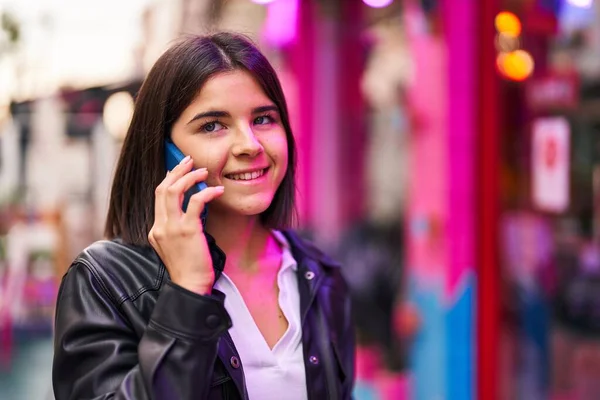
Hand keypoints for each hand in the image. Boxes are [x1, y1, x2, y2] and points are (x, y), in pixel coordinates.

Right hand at [148, 156, 223, 294]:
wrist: (190, 286)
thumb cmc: (189, 268)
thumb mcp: (176, 246)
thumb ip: (178, 228)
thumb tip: (191, 208)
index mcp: (155, 230)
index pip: (158, 197)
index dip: (169, 180)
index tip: (179, 169)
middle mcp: (159, 227)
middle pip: (162, 189)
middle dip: (176, 171)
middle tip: (190, 161)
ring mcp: (171, 228)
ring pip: (173, 191)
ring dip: (189, 177)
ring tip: (204, 171)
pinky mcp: (187, 231)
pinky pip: (195, 202)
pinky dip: (206, 192)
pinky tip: (218, 190)